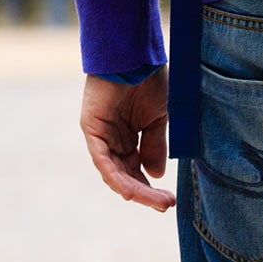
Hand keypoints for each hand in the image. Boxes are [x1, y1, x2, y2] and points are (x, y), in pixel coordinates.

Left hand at [81, 70, 174, 211]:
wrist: (135, 55)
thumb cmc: (148, 81)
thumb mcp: (158, 120)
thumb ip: (154, 146)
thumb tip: (155, 175)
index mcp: (128, 137)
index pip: (136, 171)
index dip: (151, 188)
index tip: (170, 200)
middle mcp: (112, 139)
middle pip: (125, 176)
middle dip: (146, 193)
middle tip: (166, 205)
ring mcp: (100, 135)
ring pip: (114, 173)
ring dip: (135, 190)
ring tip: (157, 202)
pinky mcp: (92, 128)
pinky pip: (102, 160)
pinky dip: (115, 177)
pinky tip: (131, 191)